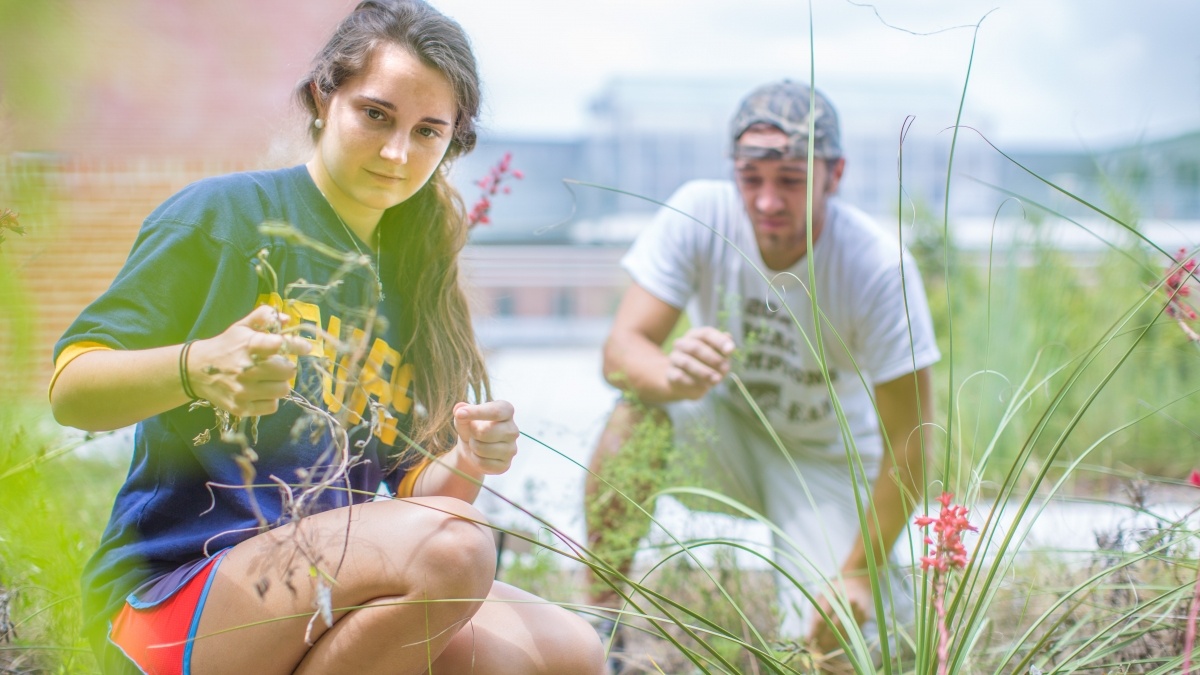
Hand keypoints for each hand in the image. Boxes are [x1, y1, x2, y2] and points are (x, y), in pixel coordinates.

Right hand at [188, 305, 312, 415]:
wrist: (195, 370)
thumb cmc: (225, 346)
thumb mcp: (241, 326)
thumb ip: (264, 318)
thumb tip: (288, 319)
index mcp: (248, 346)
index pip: (281, 344)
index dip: (297, 345)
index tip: (305, 347)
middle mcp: (246, 369)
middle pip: (288, 371)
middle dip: (286, 367)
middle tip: (278, 365)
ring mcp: (243, 391)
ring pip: (283, 390)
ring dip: (280, 383)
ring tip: (269, 378)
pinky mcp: (241, 407)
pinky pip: (272, 406)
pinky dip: (270, 399)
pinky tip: (260, 391)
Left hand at [452, 400, 518, 476]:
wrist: (473, 447)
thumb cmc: (471, 426)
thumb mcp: (464, 416)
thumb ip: (461, 411)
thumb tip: (459, 411)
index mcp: (507, 411)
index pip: (496, 411)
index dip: (477, 412)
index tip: (460, 414)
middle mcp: (513, 430)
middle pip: (485, 432)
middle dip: (472, 434)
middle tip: (473, 433)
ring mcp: (512, 449)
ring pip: (482, 449)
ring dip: (473, 447)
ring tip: (476, 443)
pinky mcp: (506, 465)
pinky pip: (483, 463)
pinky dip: (475, 459)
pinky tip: (480, 455)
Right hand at [664, 326, 734, 399]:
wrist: (686, 383)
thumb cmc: (706, 365)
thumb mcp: (718, 356)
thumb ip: (723, 349)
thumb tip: (728, 336)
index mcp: (695, 335)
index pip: (706, 333)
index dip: (719, 341)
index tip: (730, 350)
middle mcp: (682, 344)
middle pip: (695, 347)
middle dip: (712, 358)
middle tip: (724, 368)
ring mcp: (674, 358)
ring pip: (686, 362)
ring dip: (703, 372)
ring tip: (716, 380)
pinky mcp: (670, 374)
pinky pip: (680, 377)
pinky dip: (693, 382)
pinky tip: (704, 387)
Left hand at [807, 575, 872, 654]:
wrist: (858, 581)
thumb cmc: (835, 590)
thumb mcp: (822, 595)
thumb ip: (815, 614)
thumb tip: (810, 637)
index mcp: (832, 593)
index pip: (821, 618)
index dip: (814, 632)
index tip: (808, 641)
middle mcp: (846, 600)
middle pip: (833, 627)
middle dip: (823, 640)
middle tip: (816, 648)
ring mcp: (857, 609)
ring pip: (844, 632)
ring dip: (833, 643)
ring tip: (824, 648)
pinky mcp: (864, 616)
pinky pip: (852, 632)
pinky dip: (843, 640)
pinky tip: (835, 643)